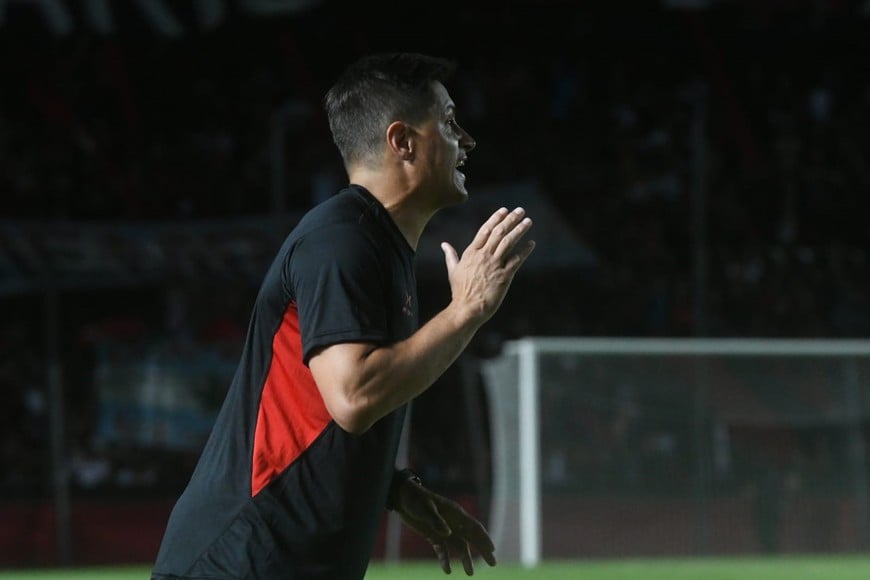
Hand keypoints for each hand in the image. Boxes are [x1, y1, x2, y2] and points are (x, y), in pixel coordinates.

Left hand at [393, 478, 496, 574]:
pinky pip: (442, 550)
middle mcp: (453, 523)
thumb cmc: (416, 500)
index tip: (492, 549)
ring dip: (465, 559)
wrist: (402, 499)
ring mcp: (444, 530)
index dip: (484, 538)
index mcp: (455, 514)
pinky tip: (447, 570)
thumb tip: (448, 534)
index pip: (474, 527)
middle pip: (472, 538)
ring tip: (470, 573)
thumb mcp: (425, 509)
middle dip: (483, 549)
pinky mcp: (434, 536)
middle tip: (492, 563)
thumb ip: (436, 521)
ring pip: (459, 546)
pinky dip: (445, 559)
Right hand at [441, 207, 534, 324]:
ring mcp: (494, 265)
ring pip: (508, 242)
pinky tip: (532, 244)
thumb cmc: (459, 291)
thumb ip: (450, 255)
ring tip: (528, 221)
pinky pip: (516, 260)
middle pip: (499, 232)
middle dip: (511, 219)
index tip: (504, 210)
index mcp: (471, 252)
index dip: (496, 218)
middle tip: (520, 211)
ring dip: (519, 230)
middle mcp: (483, 256)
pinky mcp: (504, 276)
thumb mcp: (453, 270)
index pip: (485, 230)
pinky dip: (525, 251)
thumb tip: (443, 244)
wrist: (467, 308)